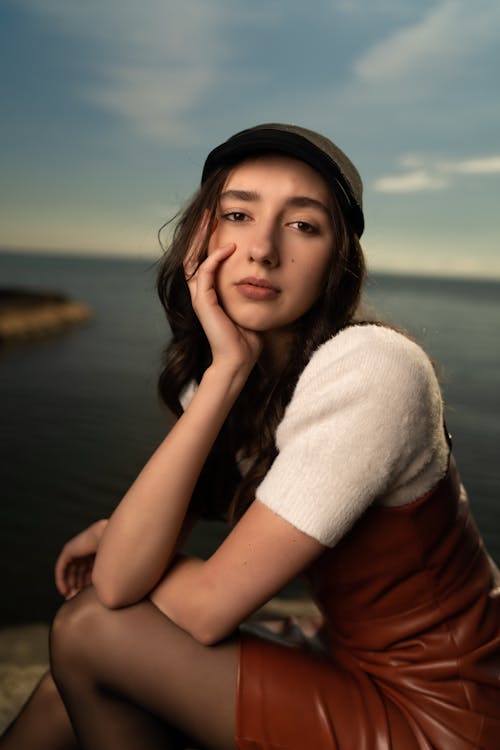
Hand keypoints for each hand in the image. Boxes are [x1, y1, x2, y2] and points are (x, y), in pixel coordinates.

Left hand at [54, 519, 107, 598]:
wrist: (109, 538)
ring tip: (70, 595)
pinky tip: (64, 590)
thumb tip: (101, 592)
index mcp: (95, 553)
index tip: (83, 595)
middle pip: (77, 571)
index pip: (87, 570)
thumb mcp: (107, 569)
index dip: (84, 583)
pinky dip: (61, 580)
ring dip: (68, 584)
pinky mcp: (68, 550)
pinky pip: (61, 568)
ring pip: (69, 570)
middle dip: (76, 584)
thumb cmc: (113, 553)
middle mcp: (85, 551)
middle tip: (74, 597)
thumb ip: (102, 577)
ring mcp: (76, 550)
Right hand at [185, 216, 261, 371]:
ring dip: (203, 239)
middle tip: (210, 212)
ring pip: (194, 260)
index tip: (219, 220)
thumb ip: (250, 290)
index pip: (203, 258)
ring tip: (213, 220)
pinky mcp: (204, 304)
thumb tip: (265, 276)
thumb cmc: (248, 338)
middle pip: (193, 254)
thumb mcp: (249, 306)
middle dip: (200, 232)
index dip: (208, 239)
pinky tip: (229, 248)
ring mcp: (200, 298)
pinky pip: (205, 274)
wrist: (239, 361)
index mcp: (209, 293)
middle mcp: (200, 293)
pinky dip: (215, 259)